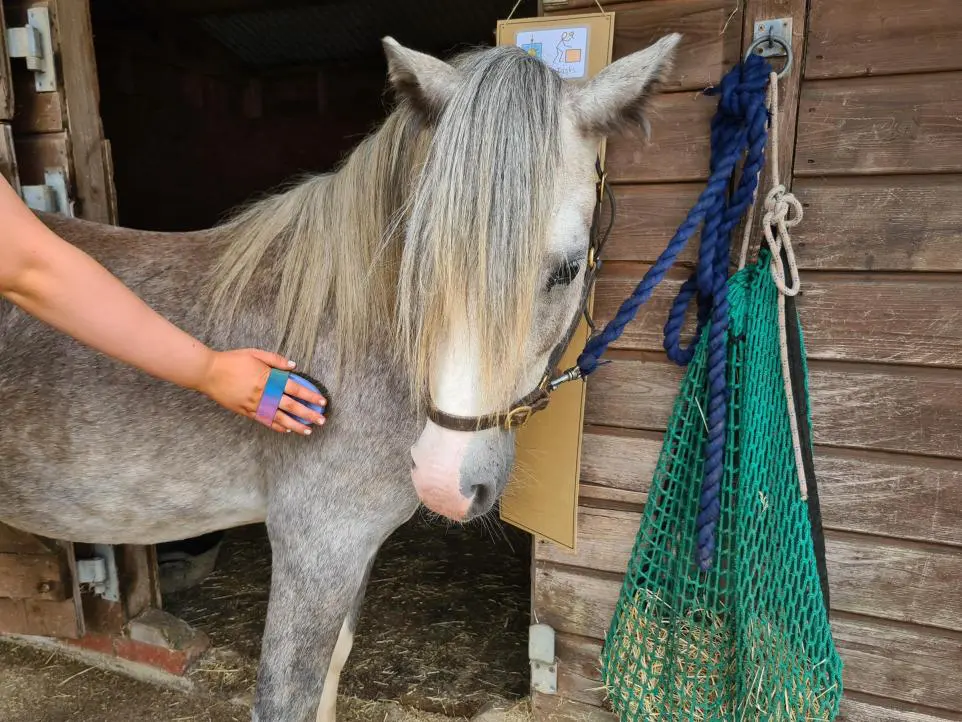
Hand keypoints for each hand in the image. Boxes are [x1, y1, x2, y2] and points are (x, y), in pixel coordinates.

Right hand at [196, 349, 326, 434]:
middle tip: (322, 420)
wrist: (208, 372)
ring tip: (308, 430)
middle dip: (308, 414)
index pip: (295, 389)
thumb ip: (275, 360)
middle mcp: (264, 394)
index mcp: (268, 379)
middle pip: (291, 406)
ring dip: (296, 425)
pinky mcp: (246, 411)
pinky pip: (264, 421)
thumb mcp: (255, 354)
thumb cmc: (232, 360)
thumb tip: (294, 366)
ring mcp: (255, 405)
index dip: (310, 396)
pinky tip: (287, 430)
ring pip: (279, 418)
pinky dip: (276, 426)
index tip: (321, 402)